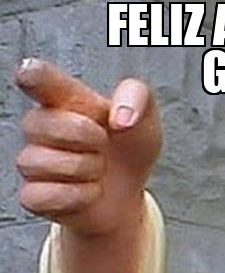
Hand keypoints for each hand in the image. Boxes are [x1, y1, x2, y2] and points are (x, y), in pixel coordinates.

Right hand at [15, 58, 161, 235]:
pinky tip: (90, 190)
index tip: (32, 76)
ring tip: (98, 168)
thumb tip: (121, 117)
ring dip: (85, 168)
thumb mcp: (145, 118)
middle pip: (41, 122)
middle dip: (86, 135)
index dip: (32, 76)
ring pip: (40, 162)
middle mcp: (42, 126)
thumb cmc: (128, 149)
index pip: (37, 78)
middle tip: (104, 142)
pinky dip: (77, 196)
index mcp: (65, 99)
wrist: (129, 193)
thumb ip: (137, 97)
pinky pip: (43, 195)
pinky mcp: (35, 195)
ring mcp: (34, 161)